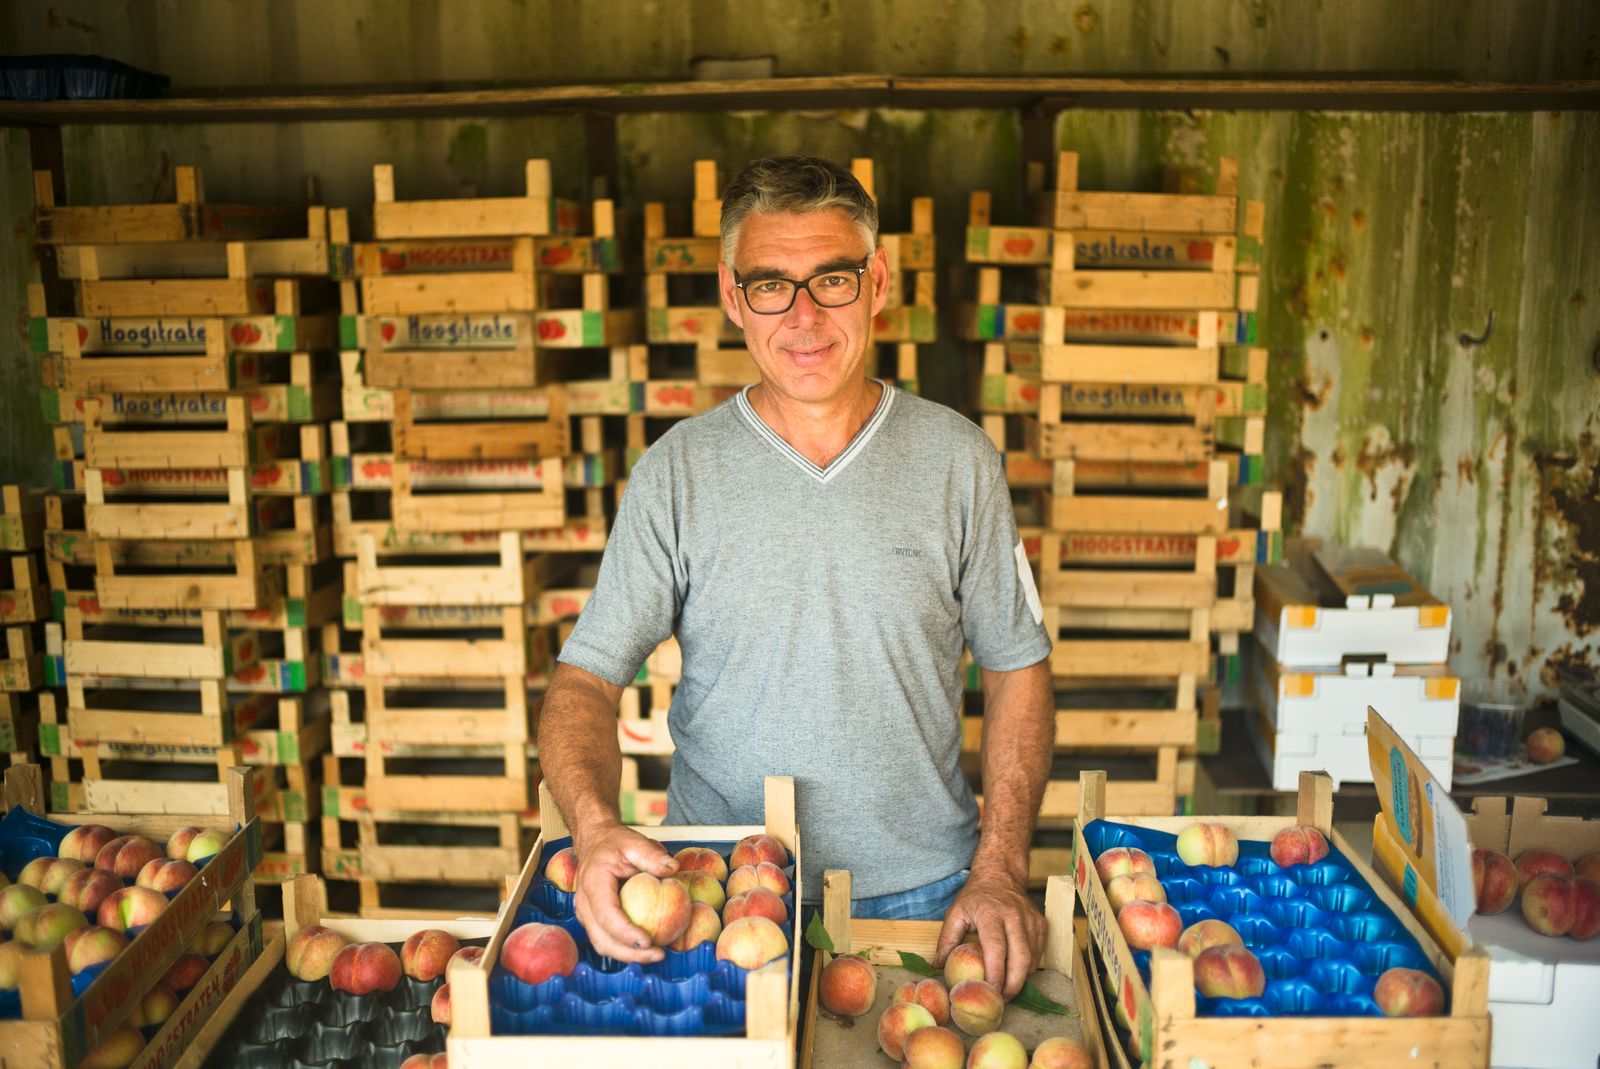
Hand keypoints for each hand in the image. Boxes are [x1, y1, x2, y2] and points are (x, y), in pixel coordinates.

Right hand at [571, 822, 677, 962]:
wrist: (595, 843)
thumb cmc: (615, 843)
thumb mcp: (634, 842)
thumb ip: (652, 855)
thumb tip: (673, 868)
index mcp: (593, 883)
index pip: (606, 915)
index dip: (625, 932)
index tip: (648, 941)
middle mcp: (584, 903)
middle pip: (603, 939)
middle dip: (630, 953)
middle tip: (659, 954)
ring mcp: (586, 915)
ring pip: (603, 945)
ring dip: (628, 956)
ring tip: (656, 954)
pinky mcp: (593, 921)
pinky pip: (607, 940)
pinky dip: (625, 949)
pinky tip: (648, 948)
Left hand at [934, 871, 1044, 997]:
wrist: (1001, 873)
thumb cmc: (976, 896)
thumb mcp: (955, 912)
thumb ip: (946, 940)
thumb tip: (938, 966)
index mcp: (990, 913)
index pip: (996, 947)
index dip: (996, 972)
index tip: (991, 991)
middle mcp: (1014, 916)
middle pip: (1021, 957)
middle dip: (1013, 984)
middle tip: (1001, 1000)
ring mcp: (1030, 920)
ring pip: (1032, 958)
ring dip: (1021, 979)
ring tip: (1007, 991)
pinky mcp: (1041, 924)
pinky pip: (1038, 953)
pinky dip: (1029, 968)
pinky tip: (1016, 974)